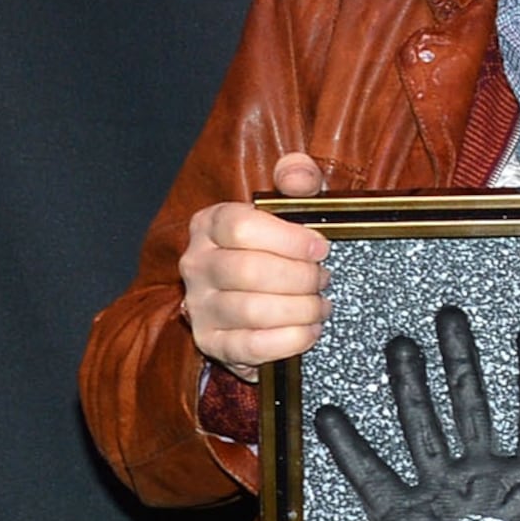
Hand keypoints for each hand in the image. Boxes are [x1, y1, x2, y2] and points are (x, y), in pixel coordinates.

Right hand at [181, 151, 332, 366]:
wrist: (253, 297)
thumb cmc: (275, 248)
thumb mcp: (288, 206)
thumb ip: (297, 180)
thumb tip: (299, 174)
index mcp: (210, 224)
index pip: (240, 227)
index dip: (288, 239)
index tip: (320, 247)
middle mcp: (196, 263)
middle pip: (249, 271)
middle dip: (300, 278)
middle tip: (323, 280)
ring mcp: (200, 305)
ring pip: (253, 310)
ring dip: (300, 310)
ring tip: (320, 305)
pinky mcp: (211, 341)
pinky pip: (252, 346)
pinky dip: (291, 340)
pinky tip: (309, 330)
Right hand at [311, 304, 519, 520]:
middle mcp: (480, 481)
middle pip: (472, 409)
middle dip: (463, 363)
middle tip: (452, 315)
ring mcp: (437, 496)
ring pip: (423, 430)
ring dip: (411, 388)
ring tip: (400, 344)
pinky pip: (372, 479)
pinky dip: (352, 449)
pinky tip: (333, 414)